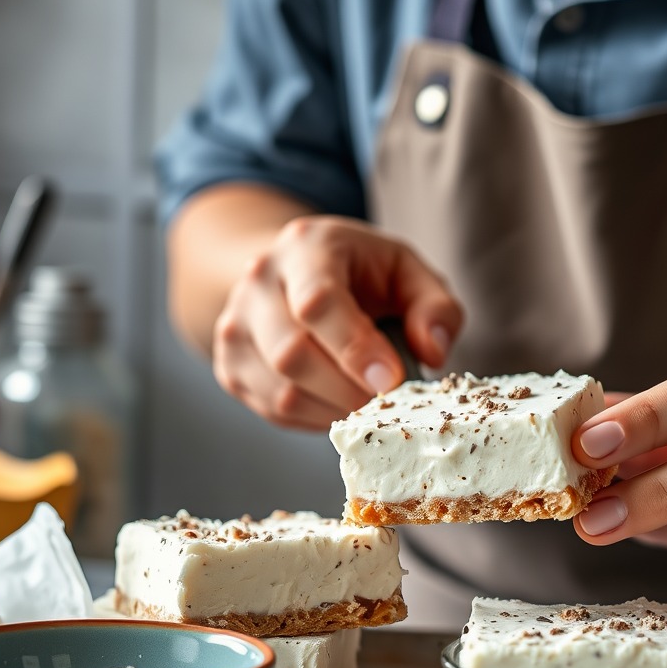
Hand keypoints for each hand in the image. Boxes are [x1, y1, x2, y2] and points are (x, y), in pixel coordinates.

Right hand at [211, 216, 462, 429]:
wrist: (295, 274)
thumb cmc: (361, 275)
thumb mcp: (408, 272)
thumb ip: (435, 307)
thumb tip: (433, 353)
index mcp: (306, 248)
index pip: (318, 302)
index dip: (356, 349)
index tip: (392, 380)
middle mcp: (259, 282)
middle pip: (291, 353)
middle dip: (348, 391)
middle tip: (387, 403)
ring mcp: (236, 326)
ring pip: (280, 391)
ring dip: (334, 411)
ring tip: (367, 405)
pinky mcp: (231, 366)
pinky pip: (273, 410)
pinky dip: (315, 419)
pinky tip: (339, 404)